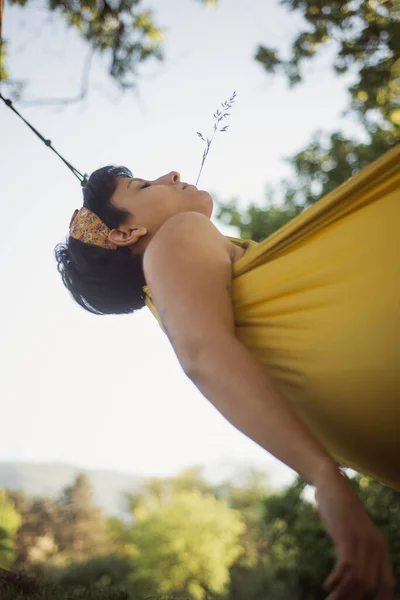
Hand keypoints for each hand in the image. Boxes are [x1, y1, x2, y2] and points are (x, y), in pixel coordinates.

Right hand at [314, 470, 394, 599]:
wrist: (332, 485)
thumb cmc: (340, 510)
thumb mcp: (355, 532)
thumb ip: (359, 550)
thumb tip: (353, 573)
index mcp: (381, 548)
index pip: (387, 584)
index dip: (380, 599)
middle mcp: (375, 547)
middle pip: (370, 586)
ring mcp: (362, 543)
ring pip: (358, 581)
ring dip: (342, 595)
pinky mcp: (348, 539)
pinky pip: (346, 569)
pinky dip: (336, 580)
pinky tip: (327, 585)